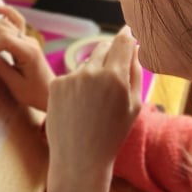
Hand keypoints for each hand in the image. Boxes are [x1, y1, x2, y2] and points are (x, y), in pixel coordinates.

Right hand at [0, 4, 54, 111]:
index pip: (4, 40)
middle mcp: (29, 41)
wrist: (50, 93)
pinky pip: (15, 21)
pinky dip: (5, 13)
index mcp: (29, 53)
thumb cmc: (35, 92)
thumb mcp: (15, 84)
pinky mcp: (25, 39)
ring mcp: (27, 38)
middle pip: (1, 30)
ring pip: (4, 25)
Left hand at [45, 26, 141, 191]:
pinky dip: (77, 85)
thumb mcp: (134, 105)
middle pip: (103, 47)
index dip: (127, 35)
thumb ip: (135, 72)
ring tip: (95, 102)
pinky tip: (79, 106)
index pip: (123, 41)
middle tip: (113, 74)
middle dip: (110, 53)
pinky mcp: (55, 84)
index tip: (129, 32)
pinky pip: (71, 76)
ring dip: (93, 72)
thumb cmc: (112, 134)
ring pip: (86, 63)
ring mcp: (71, 77)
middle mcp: (91, 72)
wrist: (80, 158)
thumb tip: (134, 46)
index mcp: (114, 76)